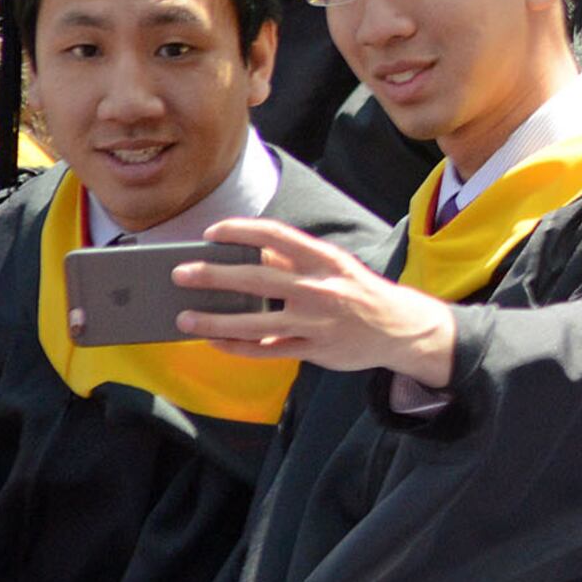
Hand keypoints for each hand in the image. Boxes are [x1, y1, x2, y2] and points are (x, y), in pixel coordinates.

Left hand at [175, 219, 460, 383]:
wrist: (401, 328)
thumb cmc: (359, 292)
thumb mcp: (334, 266)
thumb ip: (296, 261)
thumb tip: (251, 256)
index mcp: (324, 260)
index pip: (276, 236)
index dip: (241, 231)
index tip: (211, 233)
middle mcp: (319, 288)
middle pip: (256, 280)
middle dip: (213, 276)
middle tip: (180, 274)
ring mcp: (315, 322)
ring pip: (254, 323)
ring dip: (214, 321)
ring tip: (184, 318)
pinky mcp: (314, 350)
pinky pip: (267, 350)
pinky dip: (238, 347)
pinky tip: (216, 341)